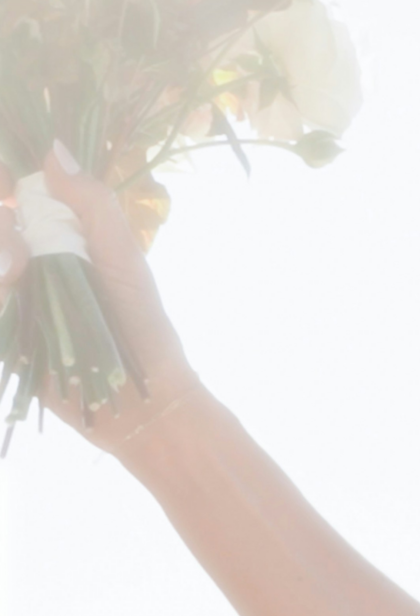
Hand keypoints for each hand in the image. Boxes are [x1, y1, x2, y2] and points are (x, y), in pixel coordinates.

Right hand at [1, 143, 213, 451]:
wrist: (140, 398)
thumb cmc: (141, 324)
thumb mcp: (122, 258)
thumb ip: (91, 205)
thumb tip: (54, 149)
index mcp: (48, 237)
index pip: (10, 196)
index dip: (5, 181)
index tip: (11, 185)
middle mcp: (18, 262)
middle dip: (1, 231)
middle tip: (21, 256)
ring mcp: (6, 298)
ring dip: (0, 258)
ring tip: (18, 275)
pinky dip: (0, 293)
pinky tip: (11, 288)